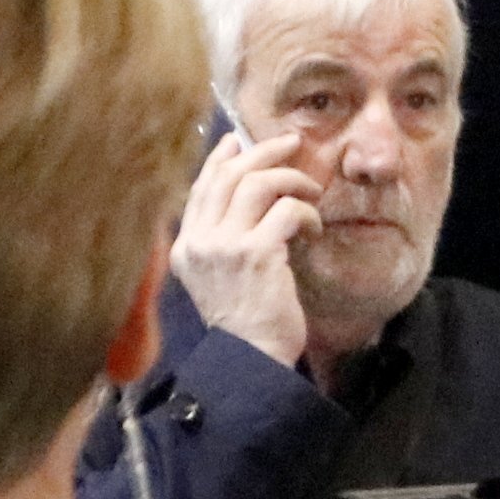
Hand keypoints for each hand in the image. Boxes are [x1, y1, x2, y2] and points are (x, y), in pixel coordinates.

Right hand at [171, 129, 323, 368]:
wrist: (251, 360)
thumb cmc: (244, 323)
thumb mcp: (219, 277)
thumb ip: (222, 241)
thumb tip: (246, 196)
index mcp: (185, 247)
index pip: (200, 187)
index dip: (221, 158)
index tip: (239, 139)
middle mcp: (198, 242)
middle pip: (228, 175)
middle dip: (262, 152)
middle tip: (291, 143)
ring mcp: (224, 247)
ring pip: (258, 183)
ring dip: (292, 180)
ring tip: (311, 193)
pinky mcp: (256, 254)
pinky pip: (287, 211)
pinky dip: (307, 214)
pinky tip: (314, 230)